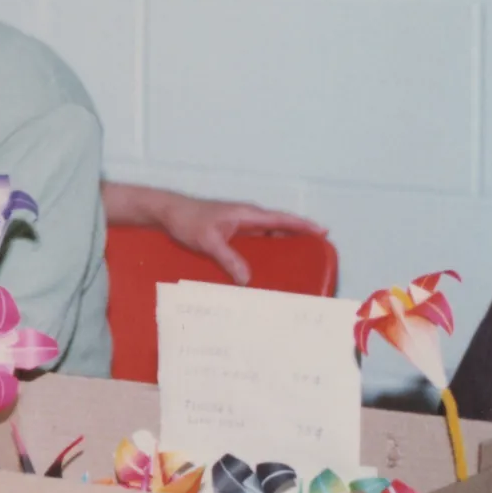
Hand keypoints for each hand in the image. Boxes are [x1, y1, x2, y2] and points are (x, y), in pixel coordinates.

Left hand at [151, 192, 326, 284]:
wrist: (169, 212)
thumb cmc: (187, 220)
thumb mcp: (208, 241)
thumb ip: (228, 258)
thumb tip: (246, 280)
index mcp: (247, 213)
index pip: (281, 219)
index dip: (302, 225)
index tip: (322, 231)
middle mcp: (248, 217)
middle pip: (280, 226)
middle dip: (299, 236)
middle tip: (317, 253)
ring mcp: (241, 224)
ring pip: (269, 234)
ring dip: (284, 244)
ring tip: (299, 262)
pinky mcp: (233, 231)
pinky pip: (257, 240)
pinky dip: (268, 249)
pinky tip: (269, 264)